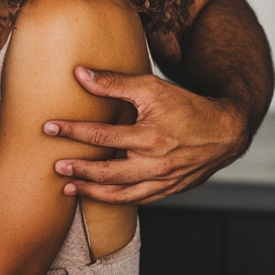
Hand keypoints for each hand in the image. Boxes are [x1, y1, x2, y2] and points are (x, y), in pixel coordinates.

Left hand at [42, 67, 247, 203]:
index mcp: (149, 136)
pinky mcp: (169, 190)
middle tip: (56, 167)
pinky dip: (116, 199)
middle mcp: (156, 163)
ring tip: (69, 188)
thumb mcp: (151, 88)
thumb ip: (114, 83)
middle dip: (79, 171)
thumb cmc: (187, 106)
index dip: (72, 131)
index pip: (101, 135)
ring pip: (121, 194)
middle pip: (108, 173)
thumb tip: (79, 74)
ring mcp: (163, 180)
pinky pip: (138, 200)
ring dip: (92, 192)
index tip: (48, 128)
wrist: (225, 132)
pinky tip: (99, 194)